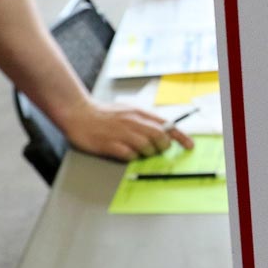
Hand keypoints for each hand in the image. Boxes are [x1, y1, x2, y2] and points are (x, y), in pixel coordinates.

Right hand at [61, 100, 196, 160]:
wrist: (78, 112)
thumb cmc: (104, 114)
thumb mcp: (128, 110)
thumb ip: (144, 119)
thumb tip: (162, 130)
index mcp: (139, 112)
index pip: (166, 124)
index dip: (181, 136)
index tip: (189, 145)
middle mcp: (132, 122)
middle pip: (159, 137)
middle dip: (162, 147)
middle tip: (156, 150)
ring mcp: (121, 133)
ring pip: (146, 147)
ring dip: (146, 153)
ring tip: (137, 151)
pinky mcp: (110, 144)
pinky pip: (129, 155)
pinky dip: (131, 157)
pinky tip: (125, 153)